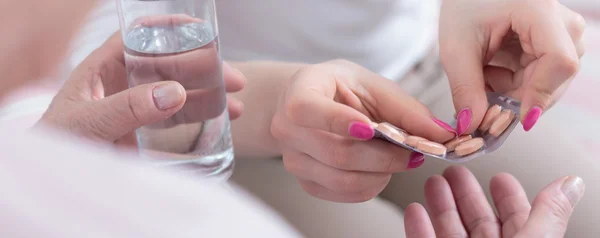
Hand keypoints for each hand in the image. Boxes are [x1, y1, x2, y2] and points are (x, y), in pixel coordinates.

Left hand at [37, 32, 245, 146]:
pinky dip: (202, 123)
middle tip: (231, 78)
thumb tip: (174, 92)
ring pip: (180, 93)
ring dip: (210, 95)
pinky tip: (221, 124)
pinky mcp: (145, 134)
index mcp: (105, 69)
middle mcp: (125, 85)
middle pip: (171, 65)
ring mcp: (138, 109)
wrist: (53, 180)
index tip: (201, 30)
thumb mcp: (89, 122)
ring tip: (235, 104)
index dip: (170, 28)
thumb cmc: (57, 145)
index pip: (139, 36)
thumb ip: (127, 108)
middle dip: (204, 68)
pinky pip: (178, 123)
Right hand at [270, 60, 456, 202]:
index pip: (306, 110)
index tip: (371, 128)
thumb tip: (442, 134)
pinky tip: (382, 170)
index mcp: (297, 92)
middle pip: (335, 152)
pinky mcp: (306, 182)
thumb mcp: (372, 85)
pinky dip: (371, 186)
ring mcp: (293, 159)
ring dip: (380, 174)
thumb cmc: (342, 89)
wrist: (312, 104)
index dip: (339, 121)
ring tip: (399, 160)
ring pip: (341, 179)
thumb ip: (405, 109)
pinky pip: (343, 194)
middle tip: (414, 153)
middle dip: (383, 157)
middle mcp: (286, 128)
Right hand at [404, 166, 584, 236]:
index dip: (507, 195)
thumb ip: (548, 213)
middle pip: (479, 220)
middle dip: (466, 192)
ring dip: (441, 204)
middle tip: (454, 169)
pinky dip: (419, 228)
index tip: (497, 175)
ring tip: (432, 182)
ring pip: (451, 230)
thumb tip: (571, 184)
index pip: (516, 217)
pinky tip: (415, 211)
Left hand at [439, 0, 584, 133]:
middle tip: (482, 95)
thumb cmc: (463, 6)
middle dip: (517, 96)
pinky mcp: (556, 43)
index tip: (518, 118)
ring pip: (549, 82)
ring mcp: (563, 33)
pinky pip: (542, 77)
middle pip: (556, 78)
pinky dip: (516, 82)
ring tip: (484, 71)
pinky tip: (493, 68)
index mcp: (539, 12)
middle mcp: (563, 22)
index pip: (559, 61)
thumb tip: (474, 125)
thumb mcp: (456, 48)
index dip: (541, 94)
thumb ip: (466, 88)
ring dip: (514, 89)